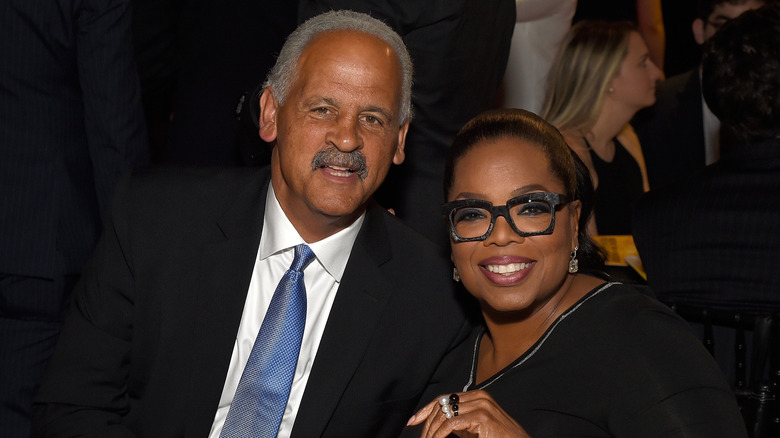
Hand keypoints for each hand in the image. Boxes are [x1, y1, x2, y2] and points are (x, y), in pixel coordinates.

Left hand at [406, 390, 530, 437]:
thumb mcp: (474, 430)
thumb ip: (458, 424)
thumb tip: (436, 428)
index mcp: (476, 396)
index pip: (444, 399)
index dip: (425, 410)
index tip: (413, 421)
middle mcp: (478, 396)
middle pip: (441, 405)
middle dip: (427, 423)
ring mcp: (481, 404)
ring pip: (444, 414)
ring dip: (432, 431)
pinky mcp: (482, 416)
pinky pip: (451, 423)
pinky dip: (440, 434)